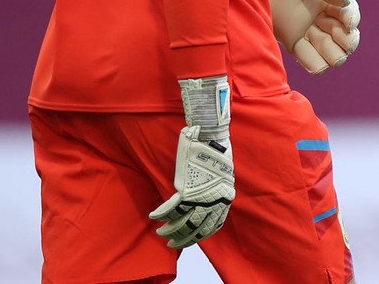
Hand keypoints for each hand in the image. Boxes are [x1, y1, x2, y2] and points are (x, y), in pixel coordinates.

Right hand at [149, 77, 233, 248]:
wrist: (211, 134)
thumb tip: (210, 189)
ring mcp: (198, 195)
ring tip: (162, 235)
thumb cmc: (215, 148)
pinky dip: (161, 214)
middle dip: (184, 238)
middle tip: (173, 244)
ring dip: (170, 230)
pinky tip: (154, 217)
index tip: (195, 240)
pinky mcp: (185, 188)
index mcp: (224, 195)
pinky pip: (170, 208)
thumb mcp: (222, 171)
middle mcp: (213, 199)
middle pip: (197, 228)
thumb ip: (214, 184)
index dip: (203, 234)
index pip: (215, 224)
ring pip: (183, 222)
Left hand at [264, 0, 360, 73]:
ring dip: (335, 55)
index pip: (350, 13)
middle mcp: (325, 21)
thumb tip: (344, 1)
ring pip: (334, 55)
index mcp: (330, 2)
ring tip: (326, 49)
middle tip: (344, 40)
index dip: (352, 19)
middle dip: (349, 41)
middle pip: (347, 39)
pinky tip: (310, 58)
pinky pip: (315, 64)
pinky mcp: (297, 48)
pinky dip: (317, 65)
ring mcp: (312, 36)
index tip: (348, 22)